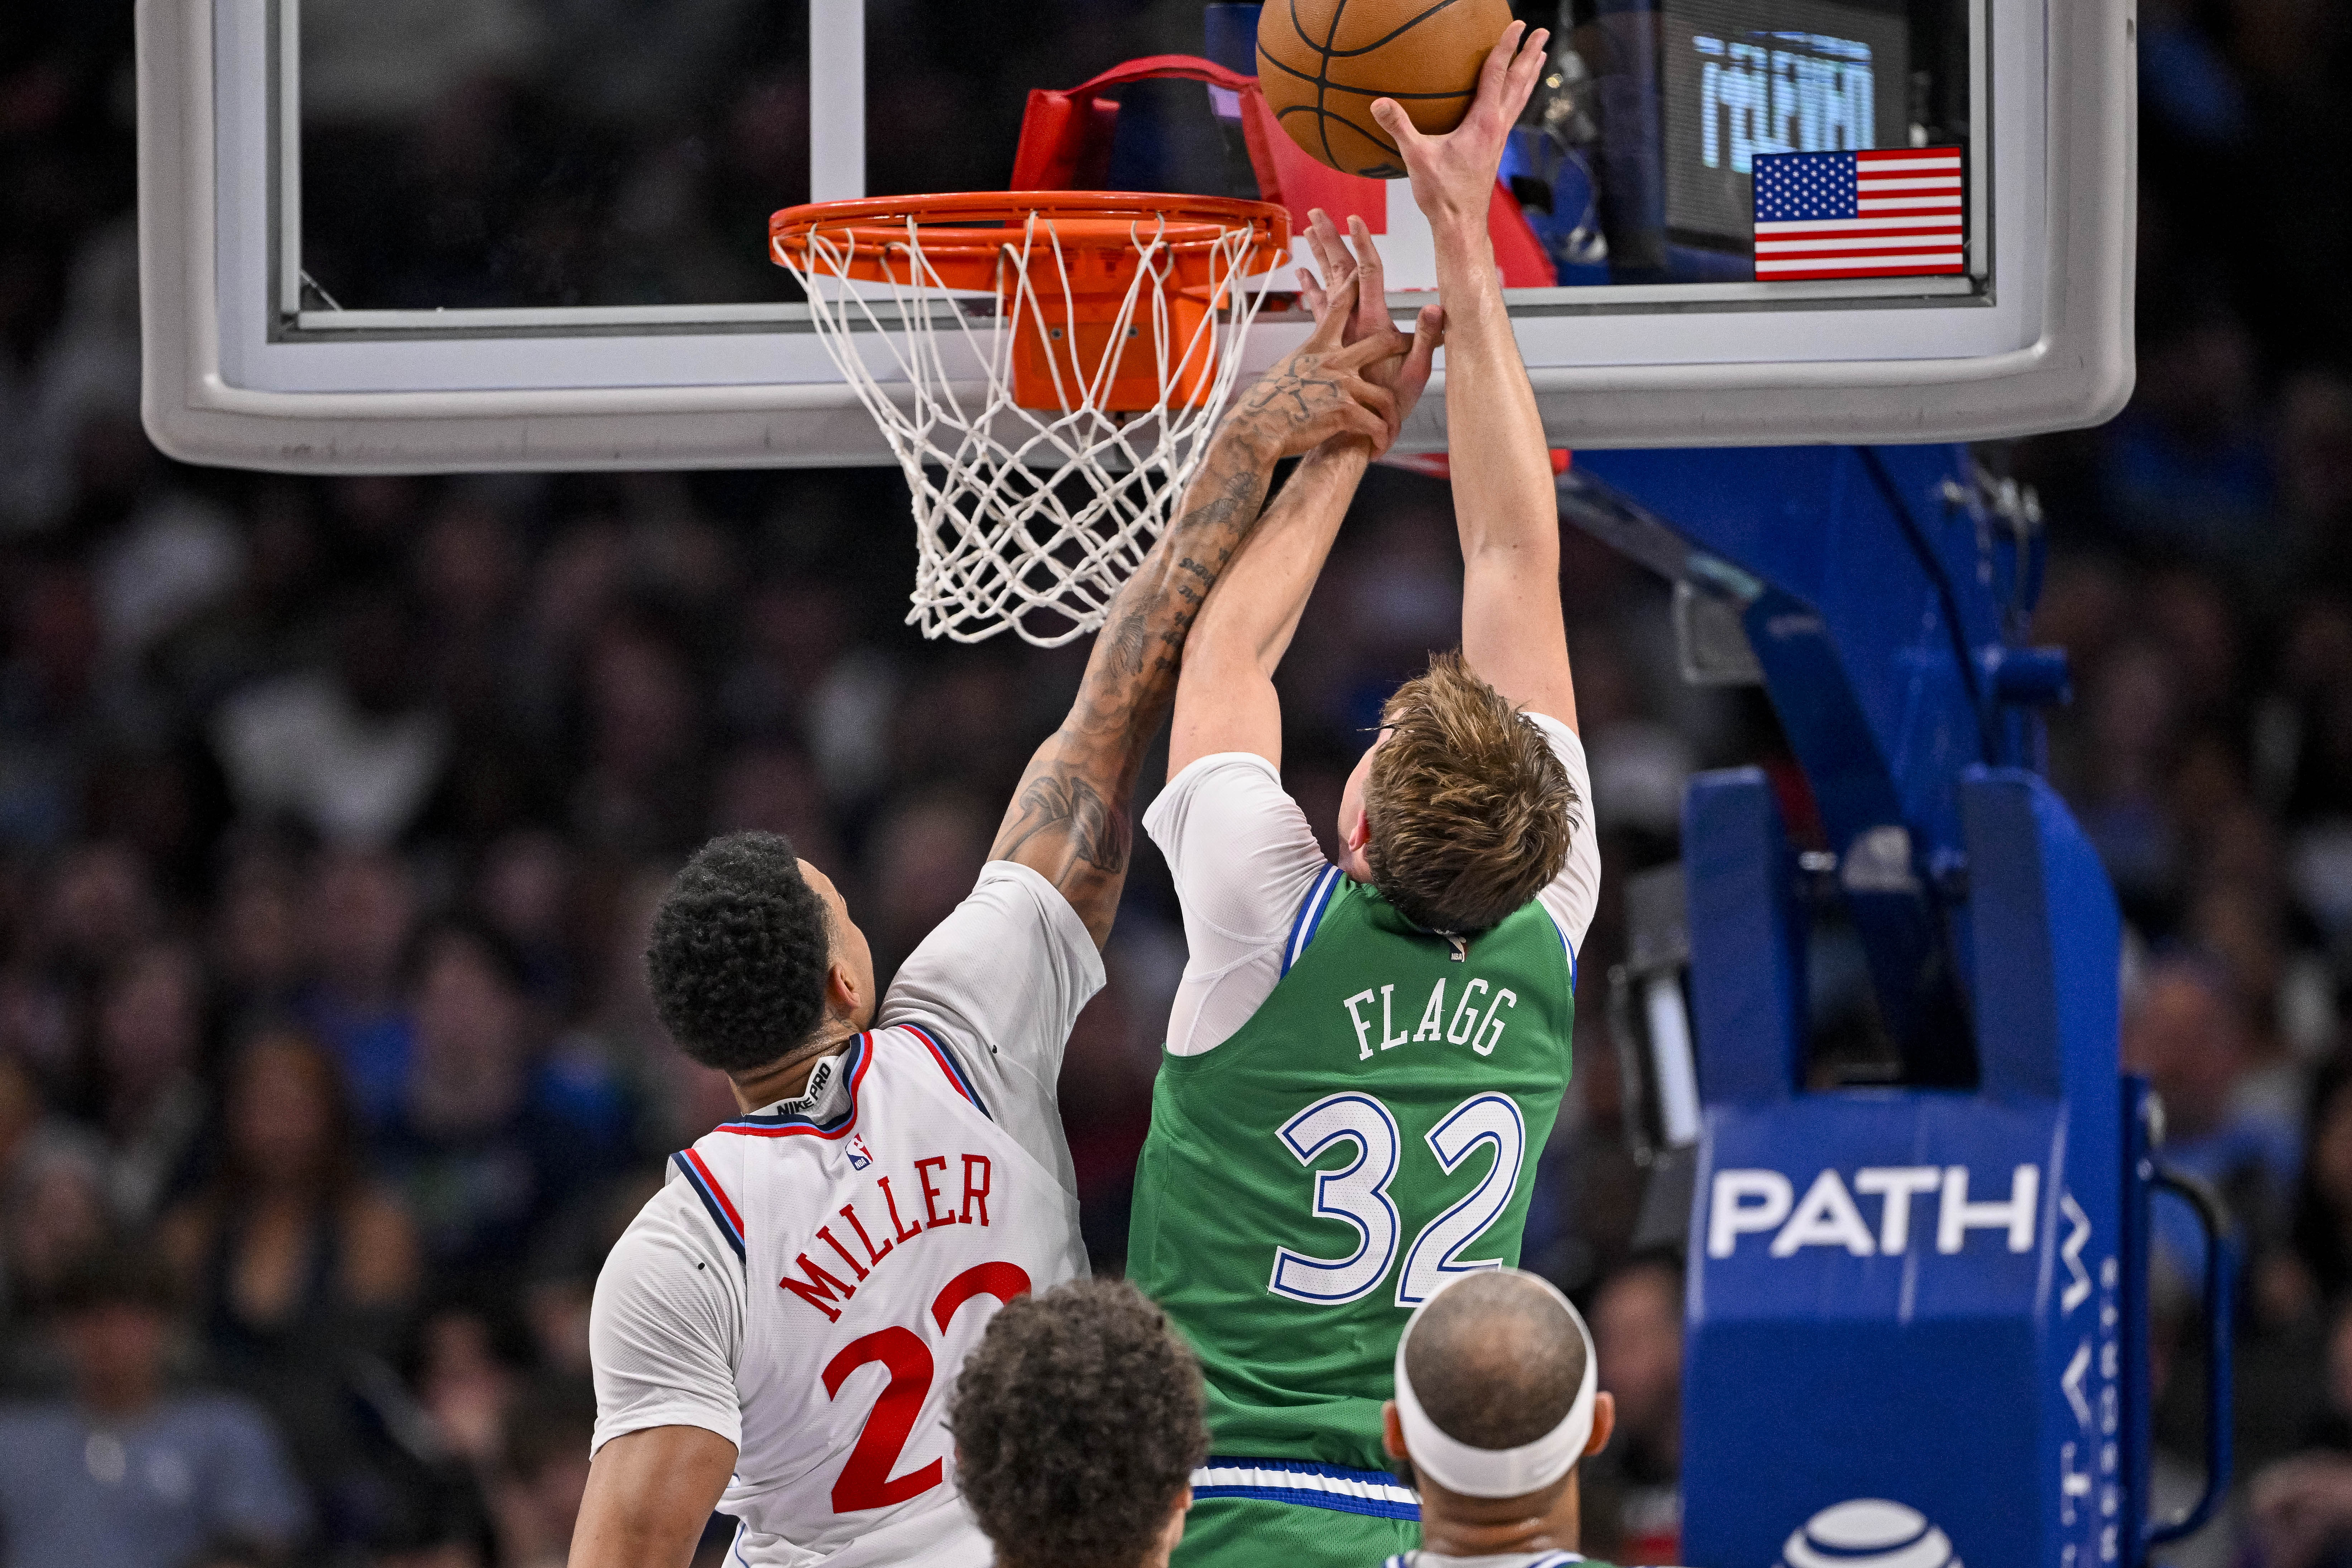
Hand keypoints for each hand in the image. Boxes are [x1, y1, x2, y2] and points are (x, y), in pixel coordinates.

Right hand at [1226, 273, 1407, 458]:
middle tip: (1409, 349)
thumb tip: (1308, 364)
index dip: (1352, 285)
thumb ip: (1307, 363)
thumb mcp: (1285, 371)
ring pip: (1384, 396)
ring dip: (1390, 418)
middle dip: (1401, 345)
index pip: (1338, 306)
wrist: (1256, 431)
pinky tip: (1377, 448)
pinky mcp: (1344, 411)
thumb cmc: (1266, 406)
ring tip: (1391, 429)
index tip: (1362, 264)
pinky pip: (1375, 424)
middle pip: (1382, 342)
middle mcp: (1333, 360)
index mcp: (1317, 346)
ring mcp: (1341, 384)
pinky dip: (1379, 439)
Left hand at [1297, 210, 1444, 450]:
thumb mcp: (1414, 376)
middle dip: (1330, 240)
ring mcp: (1336, 334)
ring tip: (1308, 231)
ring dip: (1318, 256)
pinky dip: (1311, 289)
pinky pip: (1317, 309)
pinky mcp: (1327, 344)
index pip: (1367, 275)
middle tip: (1317, 213)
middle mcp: (1350, 325)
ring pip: (1325, 285)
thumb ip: (1425, 339)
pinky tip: (1303, 275)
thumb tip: (1435, 308)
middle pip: (1339, 272)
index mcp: (1372, 325)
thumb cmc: (1387, 410)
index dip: (1362, 246)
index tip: (1353, 220)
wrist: (1351, 438)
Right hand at [1369, 22, 1550, 235]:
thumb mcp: (1417, 158)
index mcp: (1484, 122)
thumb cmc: (1442, 194)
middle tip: (1543, 33)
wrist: (1461, 224)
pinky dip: (1517, 96)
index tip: (1518, 25)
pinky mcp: (1495, 149)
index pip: (1497, 74)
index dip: (1507, 46)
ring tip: (1540, 57)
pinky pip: (1511, 113)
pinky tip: (1513, 96)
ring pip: (1520, 98)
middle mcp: (1497, 126)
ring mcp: (1499, 138)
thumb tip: (1378, 102)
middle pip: (1519, 82)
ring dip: (1530, 75)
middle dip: (1531, 55)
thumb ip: (1399, 127)